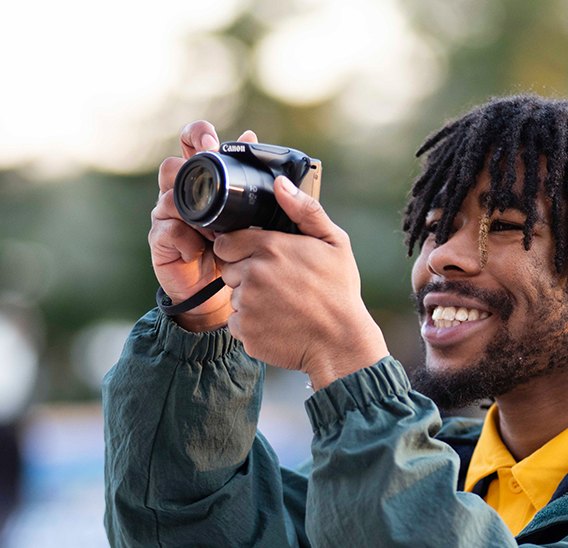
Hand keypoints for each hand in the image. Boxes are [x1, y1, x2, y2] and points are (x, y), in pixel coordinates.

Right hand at [148, 122, 257, 331]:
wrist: (216, 293)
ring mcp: (165, 216)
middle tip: (209, 172)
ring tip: (215, 227)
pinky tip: (200, 248)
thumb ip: (245, 177)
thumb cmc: (233, 248)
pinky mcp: (160, 241)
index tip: (211, 140)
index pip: (189, 144)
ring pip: (169, 197)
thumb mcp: (245, 212)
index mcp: (199, 179)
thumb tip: (249, 136)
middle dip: (188, 165)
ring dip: (195, 210)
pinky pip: (169, 230)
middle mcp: (178, 193)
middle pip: (171, 166)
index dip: (195, 135)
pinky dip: (187, 238)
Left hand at [216, 175, 388, 387]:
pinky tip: (277, 324)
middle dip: (247, 275)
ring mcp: (247, 304)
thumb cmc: (339, 292)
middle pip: (229, 269)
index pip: (227, 241)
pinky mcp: (245, 331)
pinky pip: (236, 324)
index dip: (240, 250)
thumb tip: (281, 183)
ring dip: (250, 301)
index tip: (259, 259)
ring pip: (234, 297)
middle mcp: (254, 273)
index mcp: (271, 247)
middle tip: (278, 285)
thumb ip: (306, 210)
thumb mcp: (335, 243)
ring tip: (282, 306)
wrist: (340, 343)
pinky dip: (252, 326)